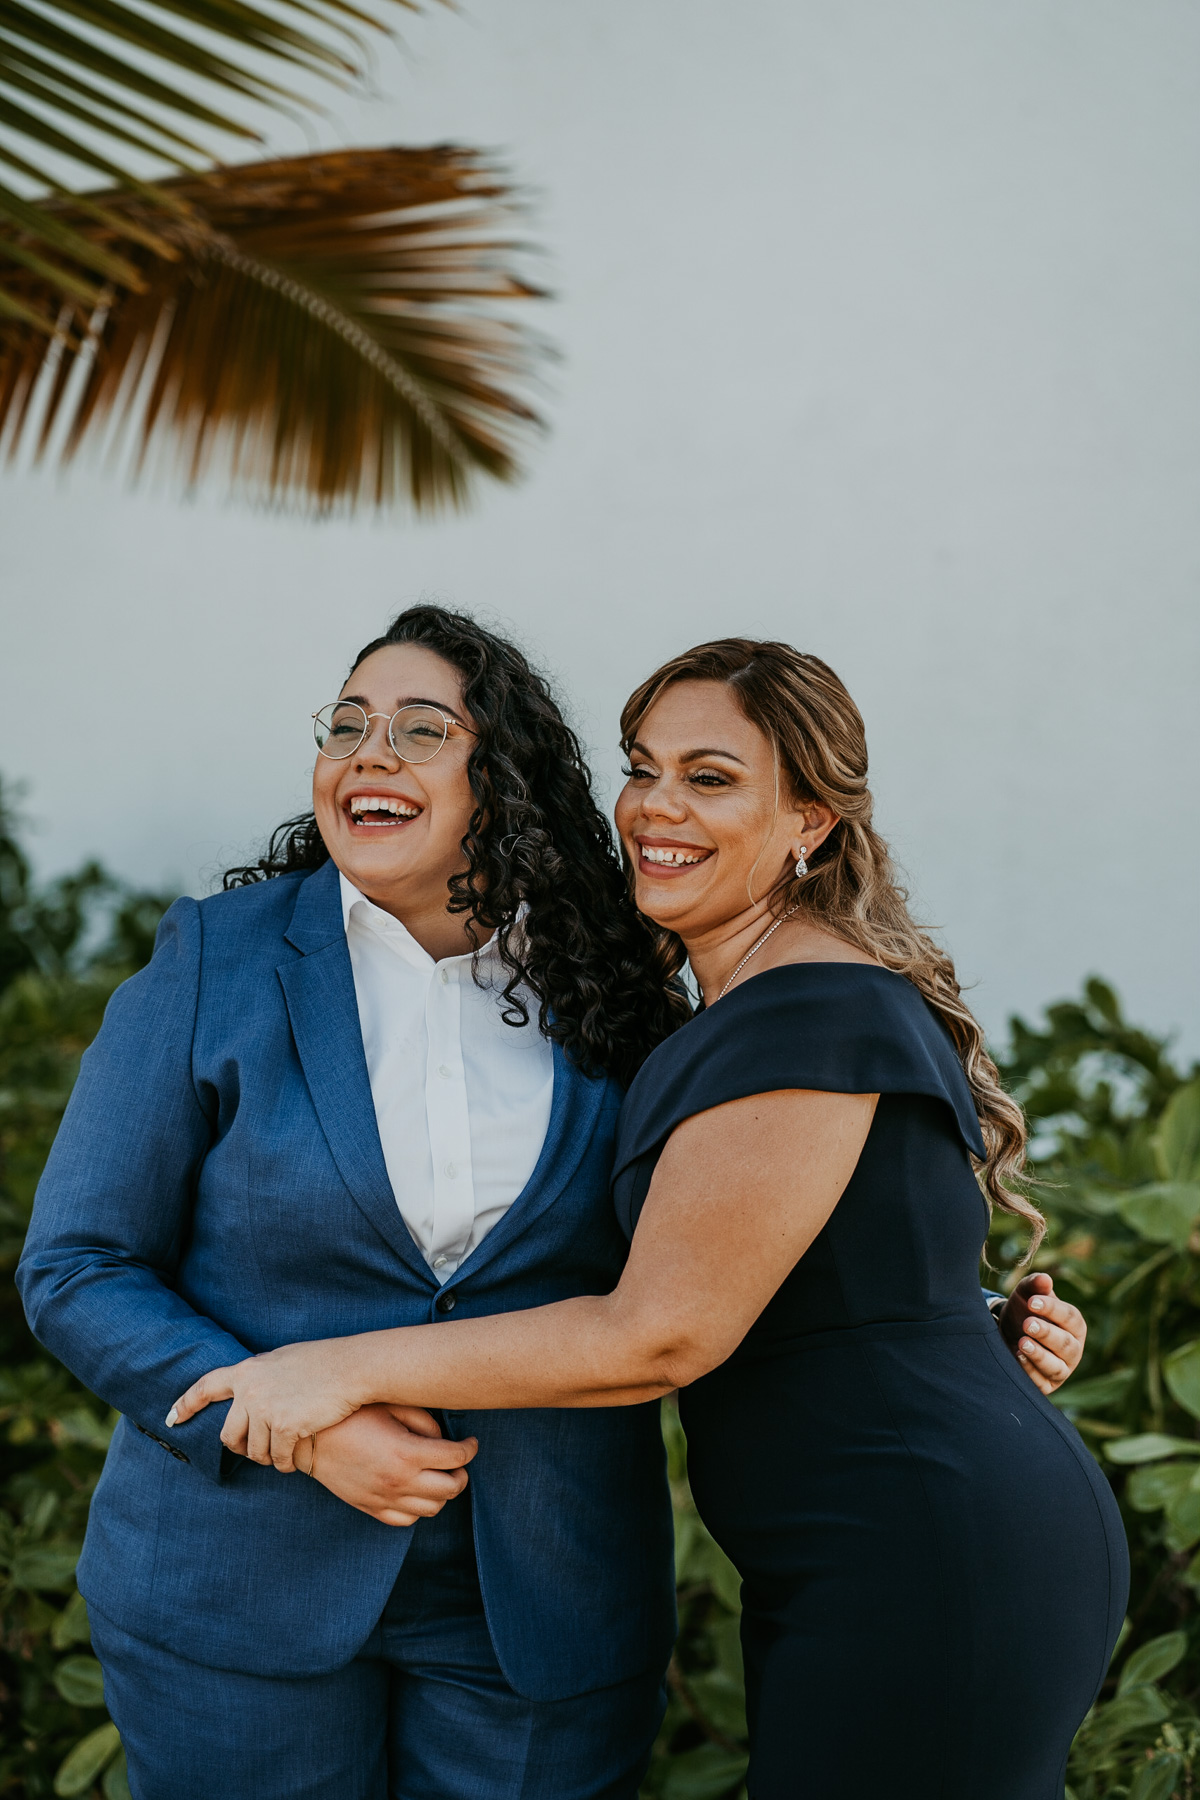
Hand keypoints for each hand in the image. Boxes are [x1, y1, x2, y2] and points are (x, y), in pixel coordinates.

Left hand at [168, 1337, 371, 1470]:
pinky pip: (276, 1459)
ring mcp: (266, 1409)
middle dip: (242, 1449)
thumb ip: (261, 1376)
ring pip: (254, 1451)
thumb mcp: (283, 1360)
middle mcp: (250, 1390)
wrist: (351, 1368)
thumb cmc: (324, 1362)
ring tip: (285, 1453)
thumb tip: (248, 1389)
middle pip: (229, 1435)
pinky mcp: (285, 1427)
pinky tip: (298, 1458)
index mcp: (247, 1371)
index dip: (186, 1405)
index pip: (206, 1387)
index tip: (172, 1419)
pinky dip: (286, 1463)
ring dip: (269, 1458)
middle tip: (258, 1452)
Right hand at [297, 1404, 476, 1526]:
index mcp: (406, 1453)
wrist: (310, 1439)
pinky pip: (406, 1520)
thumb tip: (444, 1440)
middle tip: (459, 1461)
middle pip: (451, 1488)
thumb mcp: (391, 1406)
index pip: (456, 1458)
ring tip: (439, 1475)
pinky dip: (418, 1509)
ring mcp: (384, 1499)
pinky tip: (416, 1491)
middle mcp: (398, 1481)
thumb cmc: (352, 1415)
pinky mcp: (370, 1508)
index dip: (470, 1448)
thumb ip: (424, 1421)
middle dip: (462, 1474)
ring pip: (432, 1509)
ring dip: (443, 1493)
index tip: (470, 1442)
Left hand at [998, 1273, 1085, 1395]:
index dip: (1052, 1309)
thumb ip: (1035, 1285)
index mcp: (1075, 1325)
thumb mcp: (1026, 1295)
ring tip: (1022, 1343)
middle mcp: (1073, 1349)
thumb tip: (1045, 1279)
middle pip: (1066, 1344)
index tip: (1032, 1301)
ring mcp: (1062, 1369)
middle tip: (1027, 1324)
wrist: (1007, 1333)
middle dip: (1047, 1334)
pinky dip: (1030, 1372)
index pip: (1070, 1318)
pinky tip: (1018, 1357)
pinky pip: (1042, 1382)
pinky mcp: (1047, 1385)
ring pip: (1057, 1367)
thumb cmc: (1024, 1312)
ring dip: (1040, 1356)